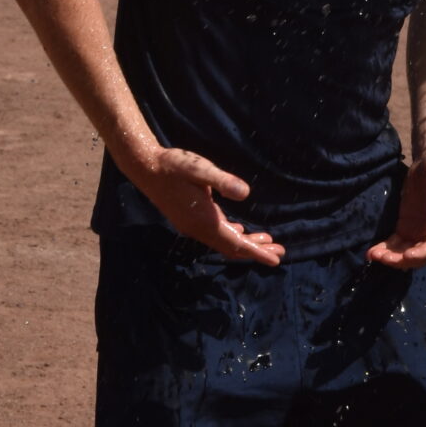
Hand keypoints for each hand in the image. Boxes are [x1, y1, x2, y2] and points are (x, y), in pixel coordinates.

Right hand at [119, 143, 284, 265]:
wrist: (145, 168)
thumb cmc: (174, 166)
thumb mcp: (200, 169)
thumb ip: (222, 180)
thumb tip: (246, 193)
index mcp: (204, 221)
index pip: (236, 244)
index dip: (257, 253)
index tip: (276, 260)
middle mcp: (198, 229)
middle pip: (232, 247)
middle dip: (256, 251)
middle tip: (279, 251)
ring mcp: (192, 226)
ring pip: (223, 242)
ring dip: (245, 243)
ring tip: (267, 240)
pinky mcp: (189, 220)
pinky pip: (215, 234)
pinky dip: (231, 235)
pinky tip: (240, 230)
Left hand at [368, 158, 425, 267]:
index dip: (421, 254)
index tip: (406, 255)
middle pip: (418, 255)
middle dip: (401, 260)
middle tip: (382, 258)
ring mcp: (417, 231)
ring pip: (404, 253)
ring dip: (390, 257)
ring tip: (373, 255)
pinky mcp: (405, 227)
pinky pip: (395, 244)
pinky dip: (385, 249)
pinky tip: (372, 252)